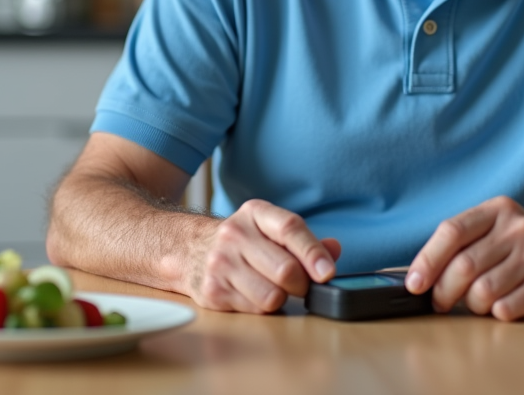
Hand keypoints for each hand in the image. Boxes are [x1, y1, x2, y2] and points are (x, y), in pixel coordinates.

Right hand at [187, 199, 340, 313]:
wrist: (188, 249)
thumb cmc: (242, 242)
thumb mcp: (269, 229)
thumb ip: (304, 240)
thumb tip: (334, 250)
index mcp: (255, 213)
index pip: (290, 229)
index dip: (313, 253)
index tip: (328, 272)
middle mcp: (234, 234)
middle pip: (285, 270)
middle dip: (301, 283)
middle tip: (299, 284)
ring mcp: (220, 263)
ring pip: (272, 296)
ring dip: (281, 298)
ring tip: (272, 287)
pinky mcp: (212, 291)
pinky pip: (255, 310)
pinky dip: (262, 307)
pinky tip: (252, 293)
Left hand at [405, 196, 523, 320]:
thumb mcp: (501, 228)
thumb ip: (467, 241)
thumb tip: (422, 273)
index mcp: (499, 210)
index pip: (451, 232)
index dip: (426, 260)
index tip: (414, 284)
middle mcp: (518, 229)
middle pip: (463, 266)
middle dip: (443, 292)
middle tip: (440, 303)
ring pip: (482, 291)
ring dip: (471, 306)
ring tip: (476, 304)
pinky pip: (507, 308)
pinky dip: (496, 313)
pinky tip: (502, 307)